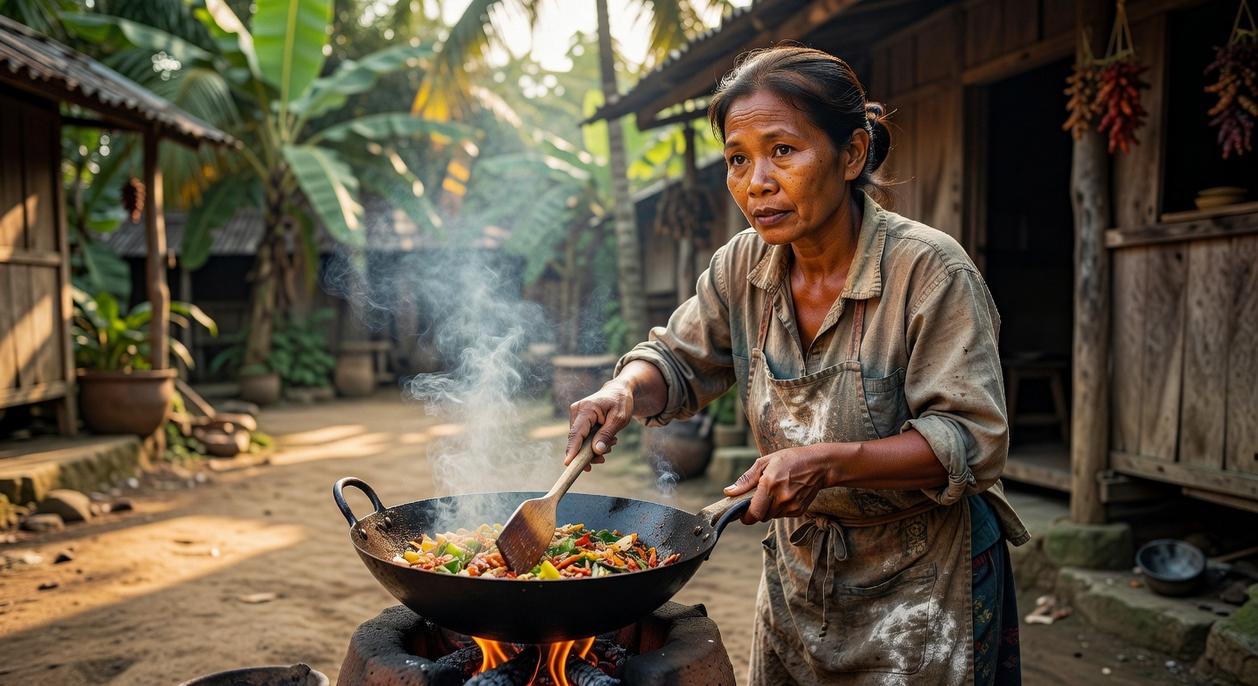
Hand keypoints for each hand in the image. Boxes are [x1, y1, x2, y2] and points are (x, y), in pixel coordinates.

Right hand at [564, 378, 635, 470]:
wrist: (618, 391)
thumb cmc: (620, 402)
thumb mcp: (619, 419)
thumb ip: (607, 434)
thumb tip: (596, 451)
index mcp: (586, 408)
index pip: (577, 433)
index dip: (572, 449)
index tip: (568, 463)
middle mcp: (577, 411)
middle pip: (577, 440)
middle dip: (589, 452)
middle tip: (605, 457)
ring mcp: (576, 416)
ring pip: (580, 441)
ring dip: (593, 447)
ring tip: (612, 442)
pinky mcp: (578, 421)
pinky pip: (582, 438)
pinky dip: (592, 443)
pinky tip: (605, 441)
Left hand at [722, 445, 836, 522]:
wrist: (819, 465)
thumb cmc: (790, 460)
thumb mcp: (765, 462)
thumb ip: (746, 479)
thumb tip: (729, 491)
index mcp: (769, 485)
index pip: (753, 514)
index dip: (745, 516)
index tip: (743, 512)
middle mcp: (781, 498)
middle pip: (761, 517)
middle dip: (757, 509)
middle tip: (761, 495)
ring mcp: (792, 506)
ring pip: (772, 516)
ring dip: (769, 509)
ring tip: (775, 492)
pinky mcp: (799, 510)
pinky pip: (783, 515)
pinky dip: (780, 508)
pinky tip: (786, 494)